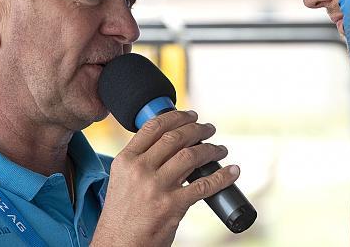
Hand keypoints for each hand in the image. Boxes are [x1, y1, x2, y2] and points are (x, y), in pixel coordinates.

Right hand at [91, 110, 239, 246]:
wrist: (118, 246)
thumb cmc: (121, 216)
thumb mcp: (122, 180)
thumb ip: (141, 161)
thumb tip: (171, 143)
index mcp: (126, 160)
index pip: (154, 127)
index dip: (177, 117)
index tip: (191, 115)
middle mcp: (140, 170)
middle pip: (176, 138)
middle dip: (198, 130)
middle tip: (209, 129)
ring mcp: (157, 187)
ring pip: (191, 156)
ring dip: (211, 149)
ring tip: (220, 149)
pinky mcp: (172, 206)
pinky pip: (204, 185)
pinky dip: (222, 176)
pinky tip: (231, 171)